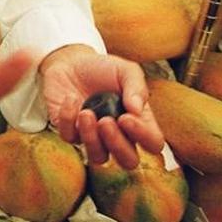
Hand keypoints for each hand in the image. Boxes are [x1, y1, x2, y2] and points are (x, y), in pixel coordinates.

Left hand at [40, 44, 164, 168]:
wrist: (70, 61)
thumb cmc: (103, 69)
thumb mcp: (125, 70)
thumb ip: (136, 87)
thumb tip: (137, 109)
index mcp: (139, 122)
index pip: (153, 143)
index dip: (144, 136)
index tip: (126, 117)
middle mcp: (119, 135)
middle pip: (128, 161)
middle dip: (118, 146)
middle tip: (106, 122)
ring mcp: (94, 137)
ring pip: (98, 157)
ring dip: (92, 139)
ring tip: (86, 113)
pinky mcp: (70, 132)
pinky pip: (70, 138)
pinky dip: (68, 119)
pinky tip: (70, 99)